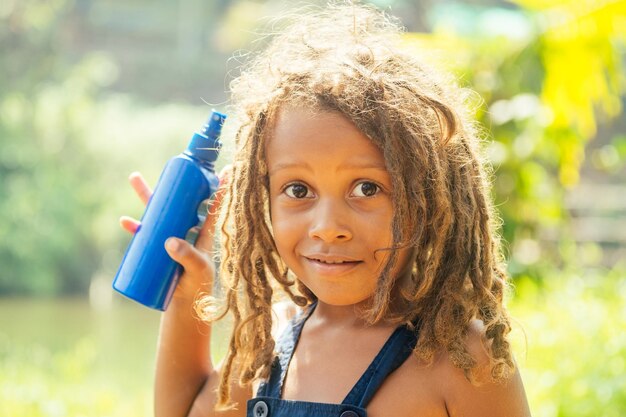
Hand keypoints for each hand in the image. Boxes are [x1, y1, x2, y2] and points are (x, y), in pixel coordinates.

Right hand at [119, 168, 230, 301]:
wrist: (184, 307)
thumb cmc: (198, 287)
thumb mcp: (197, 270)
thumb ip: (187, 256)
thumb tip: (169, 242)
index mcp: (203, 233)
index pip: (212, 206)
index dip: (218, 188)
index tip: (224, 168)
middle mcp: (186, 231)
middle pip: (179, 202)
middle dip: (172, 184)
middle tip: (166, 164)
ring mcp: (170, 239)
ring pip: (159, 213)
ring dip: (147, 197)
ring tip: (134, 178)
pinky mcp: (156, 250)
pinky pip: (144, 234)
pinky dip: (135, 227)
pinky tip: (125, 221)